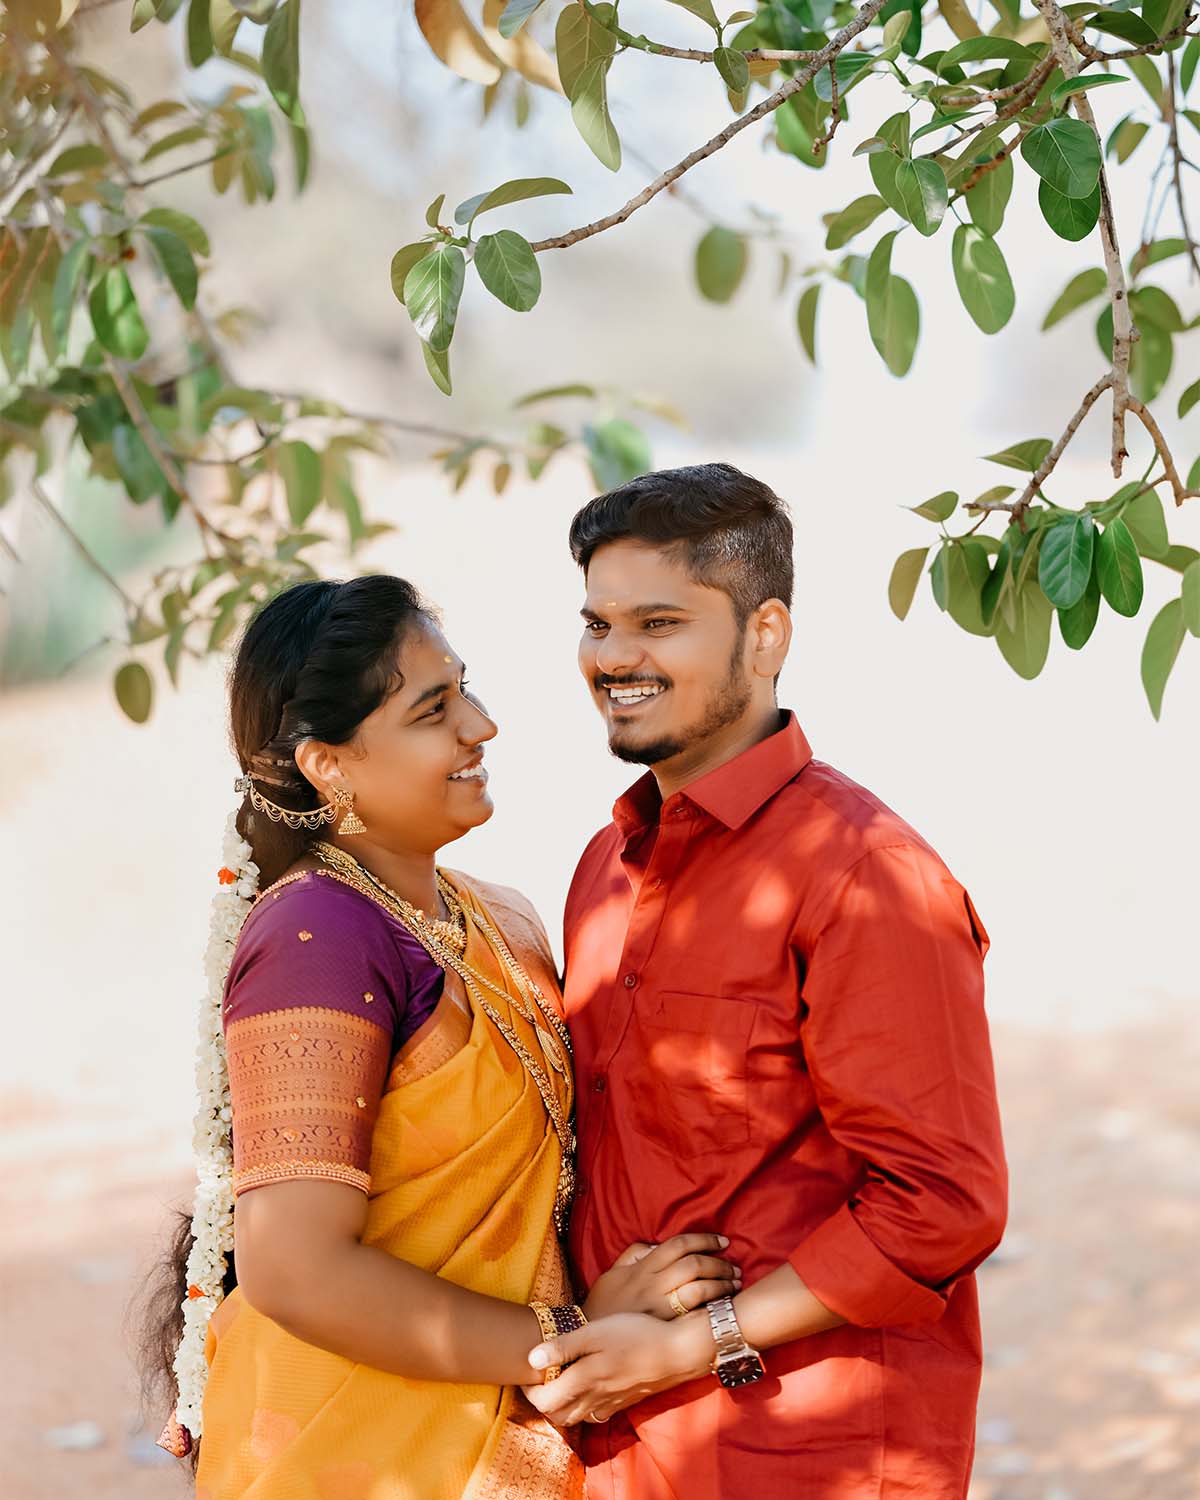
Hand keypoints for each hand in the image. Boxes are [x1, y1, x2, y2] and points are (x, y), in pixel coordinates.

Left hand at [523, 1312, 713, 1425]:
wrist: (676, 1350)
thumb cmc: (635, 1334)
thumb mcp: (596, 1332)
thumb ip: (564, 1346)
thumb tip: (531, 1360)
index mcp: (584, 1380)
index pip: (545, 1401)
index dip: (529, 1391)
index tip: (525, 1373)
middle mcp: (595, 1398)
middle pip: (558, 1415)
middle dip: (543, 1402)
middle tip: (539, 1380)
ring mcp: (611, 1402)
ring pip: (577, 1417)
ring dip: (562, 1406)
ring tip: (559, 1382)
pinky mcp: (624, 1401)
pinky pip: (596, 1414)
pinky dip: (584, 1407)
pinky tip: (587, 1388)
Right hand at [582, 1234, 739, 1322]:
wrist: (588, 1337)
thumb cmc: (603, 1303)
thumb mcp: (613, 1272)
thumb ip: (635, 1254)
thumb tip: (656, 1245)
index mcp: (643, 1267)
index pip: (679, 1245)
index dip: (704, 1239)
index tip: (723, 1241)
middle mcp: (653, 1286)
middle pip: (694, 1266)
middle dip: (719, 1264)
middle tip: (735, 1267)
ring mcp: (660, 1310)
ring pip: (699, 1291)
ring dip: (722, 1286)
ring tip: (735, 1285)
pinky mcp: (665, 1330)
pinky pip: (694, 1316)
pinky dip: (712, 1309)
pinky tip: (723, 1308)